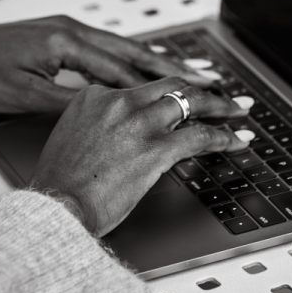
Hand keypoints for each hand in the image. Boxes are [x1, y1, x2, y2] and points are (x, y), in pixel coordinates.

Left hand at [0, 15, 208, 113]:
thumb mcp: (25, 96)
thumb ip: (70, 102)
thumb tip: (108, 111)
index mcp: (66, 41)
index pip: (122, 69)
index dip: (157, 86)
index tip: (185, 97)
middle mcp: (73, 29)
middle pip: (132, 51)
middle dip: (171, 66)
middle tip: (204, 79)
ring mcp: (70, 29)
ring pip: (124, 47)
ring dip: (155, 61)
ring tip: (186, 73)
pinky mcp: (64, 34)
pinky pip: (108, 48)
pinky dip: (132, 59)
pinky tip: (145, 69)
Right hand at [31, 77, 254, 235]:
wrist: (55, 207)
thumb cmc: (59, 184)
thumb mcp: (71, 137)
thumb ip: (98, 124)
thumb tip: (122, 133)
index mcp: (95, 95)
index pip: (142, 86)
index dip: (166, 92)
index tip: (180, 97)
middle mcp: (119, 101)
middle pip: (171, 85)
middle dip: (200, 87)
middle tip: (219, 93)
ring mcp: (140, 122)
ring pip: (191, 101)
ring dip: (219, 106)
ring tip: (236, 112)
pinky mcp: (157, 147)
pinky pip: (200, 135)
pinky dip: (222, 136)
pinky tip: (234, 141)